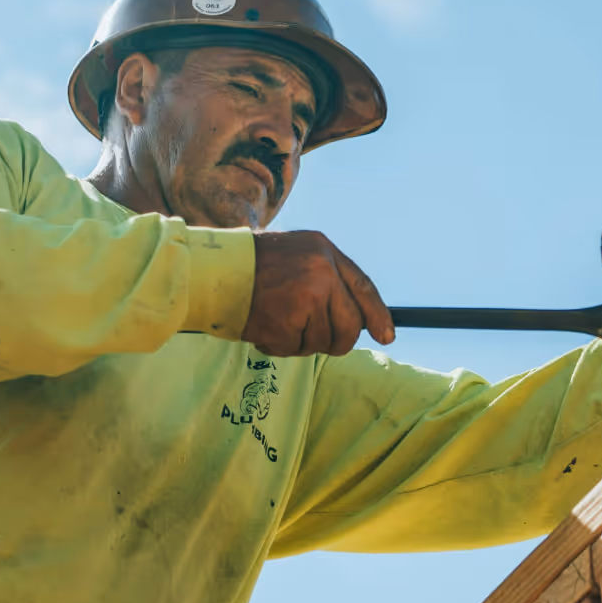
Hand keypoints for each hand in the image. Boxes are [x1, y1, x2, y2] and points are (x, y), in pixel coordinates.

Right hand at [242, 231, 395, 356]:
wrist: (214, 271)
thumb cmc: (255, 264)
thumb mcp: (300, 252)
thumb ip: (330, 277)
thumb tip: (361, 319)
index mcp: (324, 252)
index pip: (363, 287)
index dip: (378, 315)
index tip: (387, 336)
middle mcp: (320, 274)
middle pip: (349, 326)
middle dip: (339, 341)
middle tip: (320, 340)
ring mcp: (304, 301)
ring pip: (322, 342)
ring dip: (302, 341)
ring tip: (279, 320)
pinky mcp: (285, 325)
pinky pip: (295, 350)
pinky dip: (280, 346)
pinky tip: (265, 326)